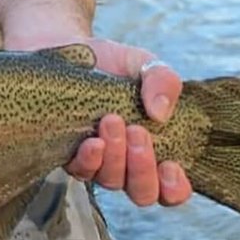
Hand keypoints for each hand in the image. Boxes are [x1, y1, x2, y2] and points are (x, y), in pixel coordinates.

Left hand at [64, 38, 192, 206]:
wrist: (65, 47)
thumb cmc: (110, 63)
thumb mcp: (143, 64)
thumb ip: (163, 80)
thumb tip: (161, 113)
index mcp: (153, 147)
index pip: (170, 188)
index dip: (174, 188)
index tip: (170, 166)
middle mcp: (126, 162)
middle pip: (142, 192)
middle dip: (143, 167)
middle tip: (137, 131)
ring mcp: (97, 161)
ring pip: (112, 181)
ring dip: (116, 157)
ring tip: (111, 121)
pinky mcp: (69, 154)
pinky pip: (81, 171)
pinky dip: (90, 160)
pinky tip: (92, 142)